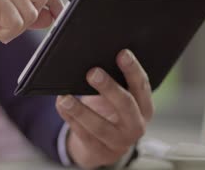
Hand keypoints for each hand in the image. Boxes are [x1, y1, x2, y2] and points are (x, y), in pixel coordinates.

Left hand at [56, 49, 153, 168]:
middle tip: (92, 73)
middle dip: (109, 88)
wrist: (100, 146)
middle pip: (125, 105)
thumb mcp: (115, 98)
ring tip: (66, 97)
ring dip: (81, 110)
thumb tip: (92, 58)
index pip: (142, 86)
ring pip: (100, 126)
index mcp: (144, 107)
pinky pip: (82, 134)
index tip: (122, 53)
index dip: (133, 69)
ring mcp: (118, 142)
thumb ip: (112, 81)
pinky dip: (70, 118)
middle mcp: (136, 126)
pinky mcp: (99, 152)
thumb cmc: (108, 112)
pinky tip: (61, 105)